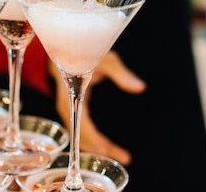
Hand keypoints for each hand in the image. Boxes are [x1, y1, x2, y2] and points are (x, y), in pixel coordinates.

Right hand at [50, 50, 144, 165]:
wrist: (66, 49)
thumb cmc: (86, 52)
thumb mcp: (104, 60)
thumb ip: (120, 73)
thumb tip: (140, 87)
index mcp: (70, 93)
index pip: (80, 122)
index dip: (93, 137)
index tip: (106, 149)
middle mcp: (65, 105)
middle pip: (80, 133)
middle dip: (99, 147)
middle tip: (122, 157)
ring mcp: (67, 109)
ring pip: (79, 134)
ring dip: (97, 147)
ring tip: (119, 155)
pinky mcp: (72, 109)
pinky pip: (80, 129)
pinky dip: (92, 140)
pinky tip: (106, 147)